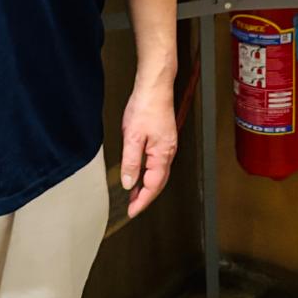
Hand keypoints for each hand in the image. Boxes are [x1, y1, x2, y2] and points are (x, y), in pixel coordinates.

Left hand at [119, 82, 177, 217]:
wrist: (155, 86)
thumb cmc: (147, 106)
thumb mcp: (132, 137)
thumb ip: (131, 162)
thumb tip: (129, 182)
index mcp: (162, 154)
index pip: (153, 186)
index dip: (142, 201)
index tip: (132, 211)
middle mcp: (168, 151)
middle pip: (159, 182)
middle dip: (146, 197)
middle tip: (133, 207)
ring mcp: (167, 145)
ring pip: (159, 172)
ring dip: (147, 185)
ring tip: (134, 193)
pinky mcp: (163, 138)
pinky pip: (158, 162)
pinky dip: (149, 173)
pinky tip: (140, 171)